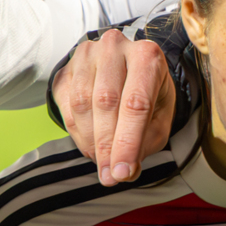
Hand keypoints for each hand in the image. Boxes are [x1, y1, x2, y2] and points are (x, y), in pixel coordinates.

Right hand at [53, 29, 175, 185]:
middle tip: (110, 177)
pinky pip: (65, 106)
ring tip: (103, 160)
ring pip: (81, 105)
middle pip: (106, 103)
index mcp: (147, 55)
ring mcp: (86, 55)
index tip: (122, 173)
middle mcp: (115, 48)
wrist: (126, 65)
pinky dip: (77, 132)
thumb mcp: (160, 114)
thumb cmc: (148, 92)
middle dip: (107, 147)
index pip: (135, 103)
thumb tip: (125, 172)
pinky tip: (90, 144)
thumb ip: (147, 141)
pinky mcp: (66, 68)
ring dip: (90, 141)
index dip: (127, 142)